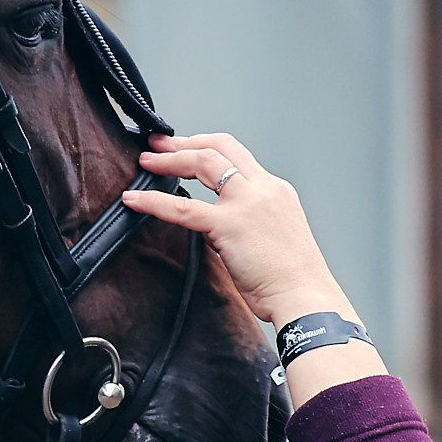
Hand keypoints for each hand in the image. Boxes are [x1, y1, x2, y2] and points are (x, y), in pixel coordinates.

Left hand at [123, 133, 353, 326]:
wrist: (307, 299)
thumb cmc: (293, 281)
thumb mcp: (272, 238)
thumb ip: (243, 224)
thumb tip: (210, 227)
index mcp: (275, 191)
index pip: (237, 154)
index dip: (206, 146)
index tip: (185, 148)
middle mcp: (264, 189)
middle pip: (219, 147)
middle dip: (184, 143)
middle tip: (158, 145)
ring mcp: (248, 203)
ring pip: (203, 163)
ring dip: (169, 160)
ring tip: (145, 163)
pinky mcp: (231, 225)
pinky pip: (184, 208)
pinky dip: (155, 200)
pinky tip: (135, 199)